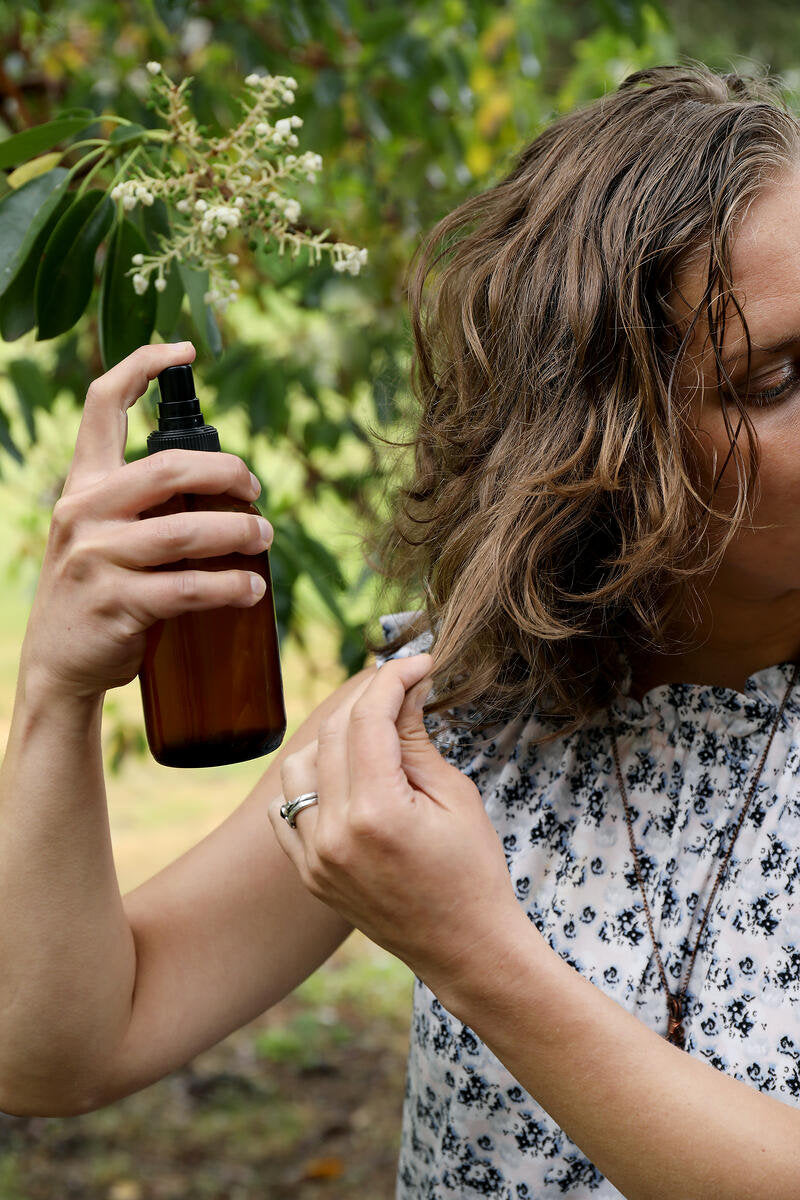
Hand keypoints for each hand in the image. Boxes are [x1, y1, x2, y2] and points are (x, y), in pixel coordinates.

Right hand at [20, 342, 273, 701]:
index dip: (140, 367)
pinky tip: (251, 589)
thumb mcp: (104, 536)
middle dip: (228, 474)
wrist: (61, 667)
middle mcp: (82, 512)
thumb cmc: (101, 594)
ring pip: (185, 531)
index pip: (100, 406)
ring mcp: (95, 559)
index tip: (182, 350)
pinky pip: (187, 588)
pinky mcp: (116, 603)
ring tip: (266, 538)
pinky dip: (230, 586)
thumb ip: (144, 507)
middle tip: (256, 493)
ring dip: (239, 533)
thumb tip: (224, 493)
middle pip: (169, 468)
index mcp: (83, 486)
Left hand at [268, 652, 524, 1003]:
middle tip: (401, 691)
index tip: (418, 664)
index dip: (393, 679)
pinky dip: (308, 783)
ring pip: (297, 765)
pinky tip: (343, 779)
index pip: (368, 718)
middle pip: (333, 733)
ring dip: (331, 739)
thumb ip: (417, 740)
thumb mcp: (456, 797)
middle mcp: (334, 834)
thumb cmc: (473, 872)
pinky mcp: (307, 873)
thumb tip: (403, 689)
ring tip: (373, 739)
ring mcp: (314, 857)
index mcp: (378, 812)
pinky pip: (285, 809)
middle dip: (367, 700)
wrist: (465, 949)